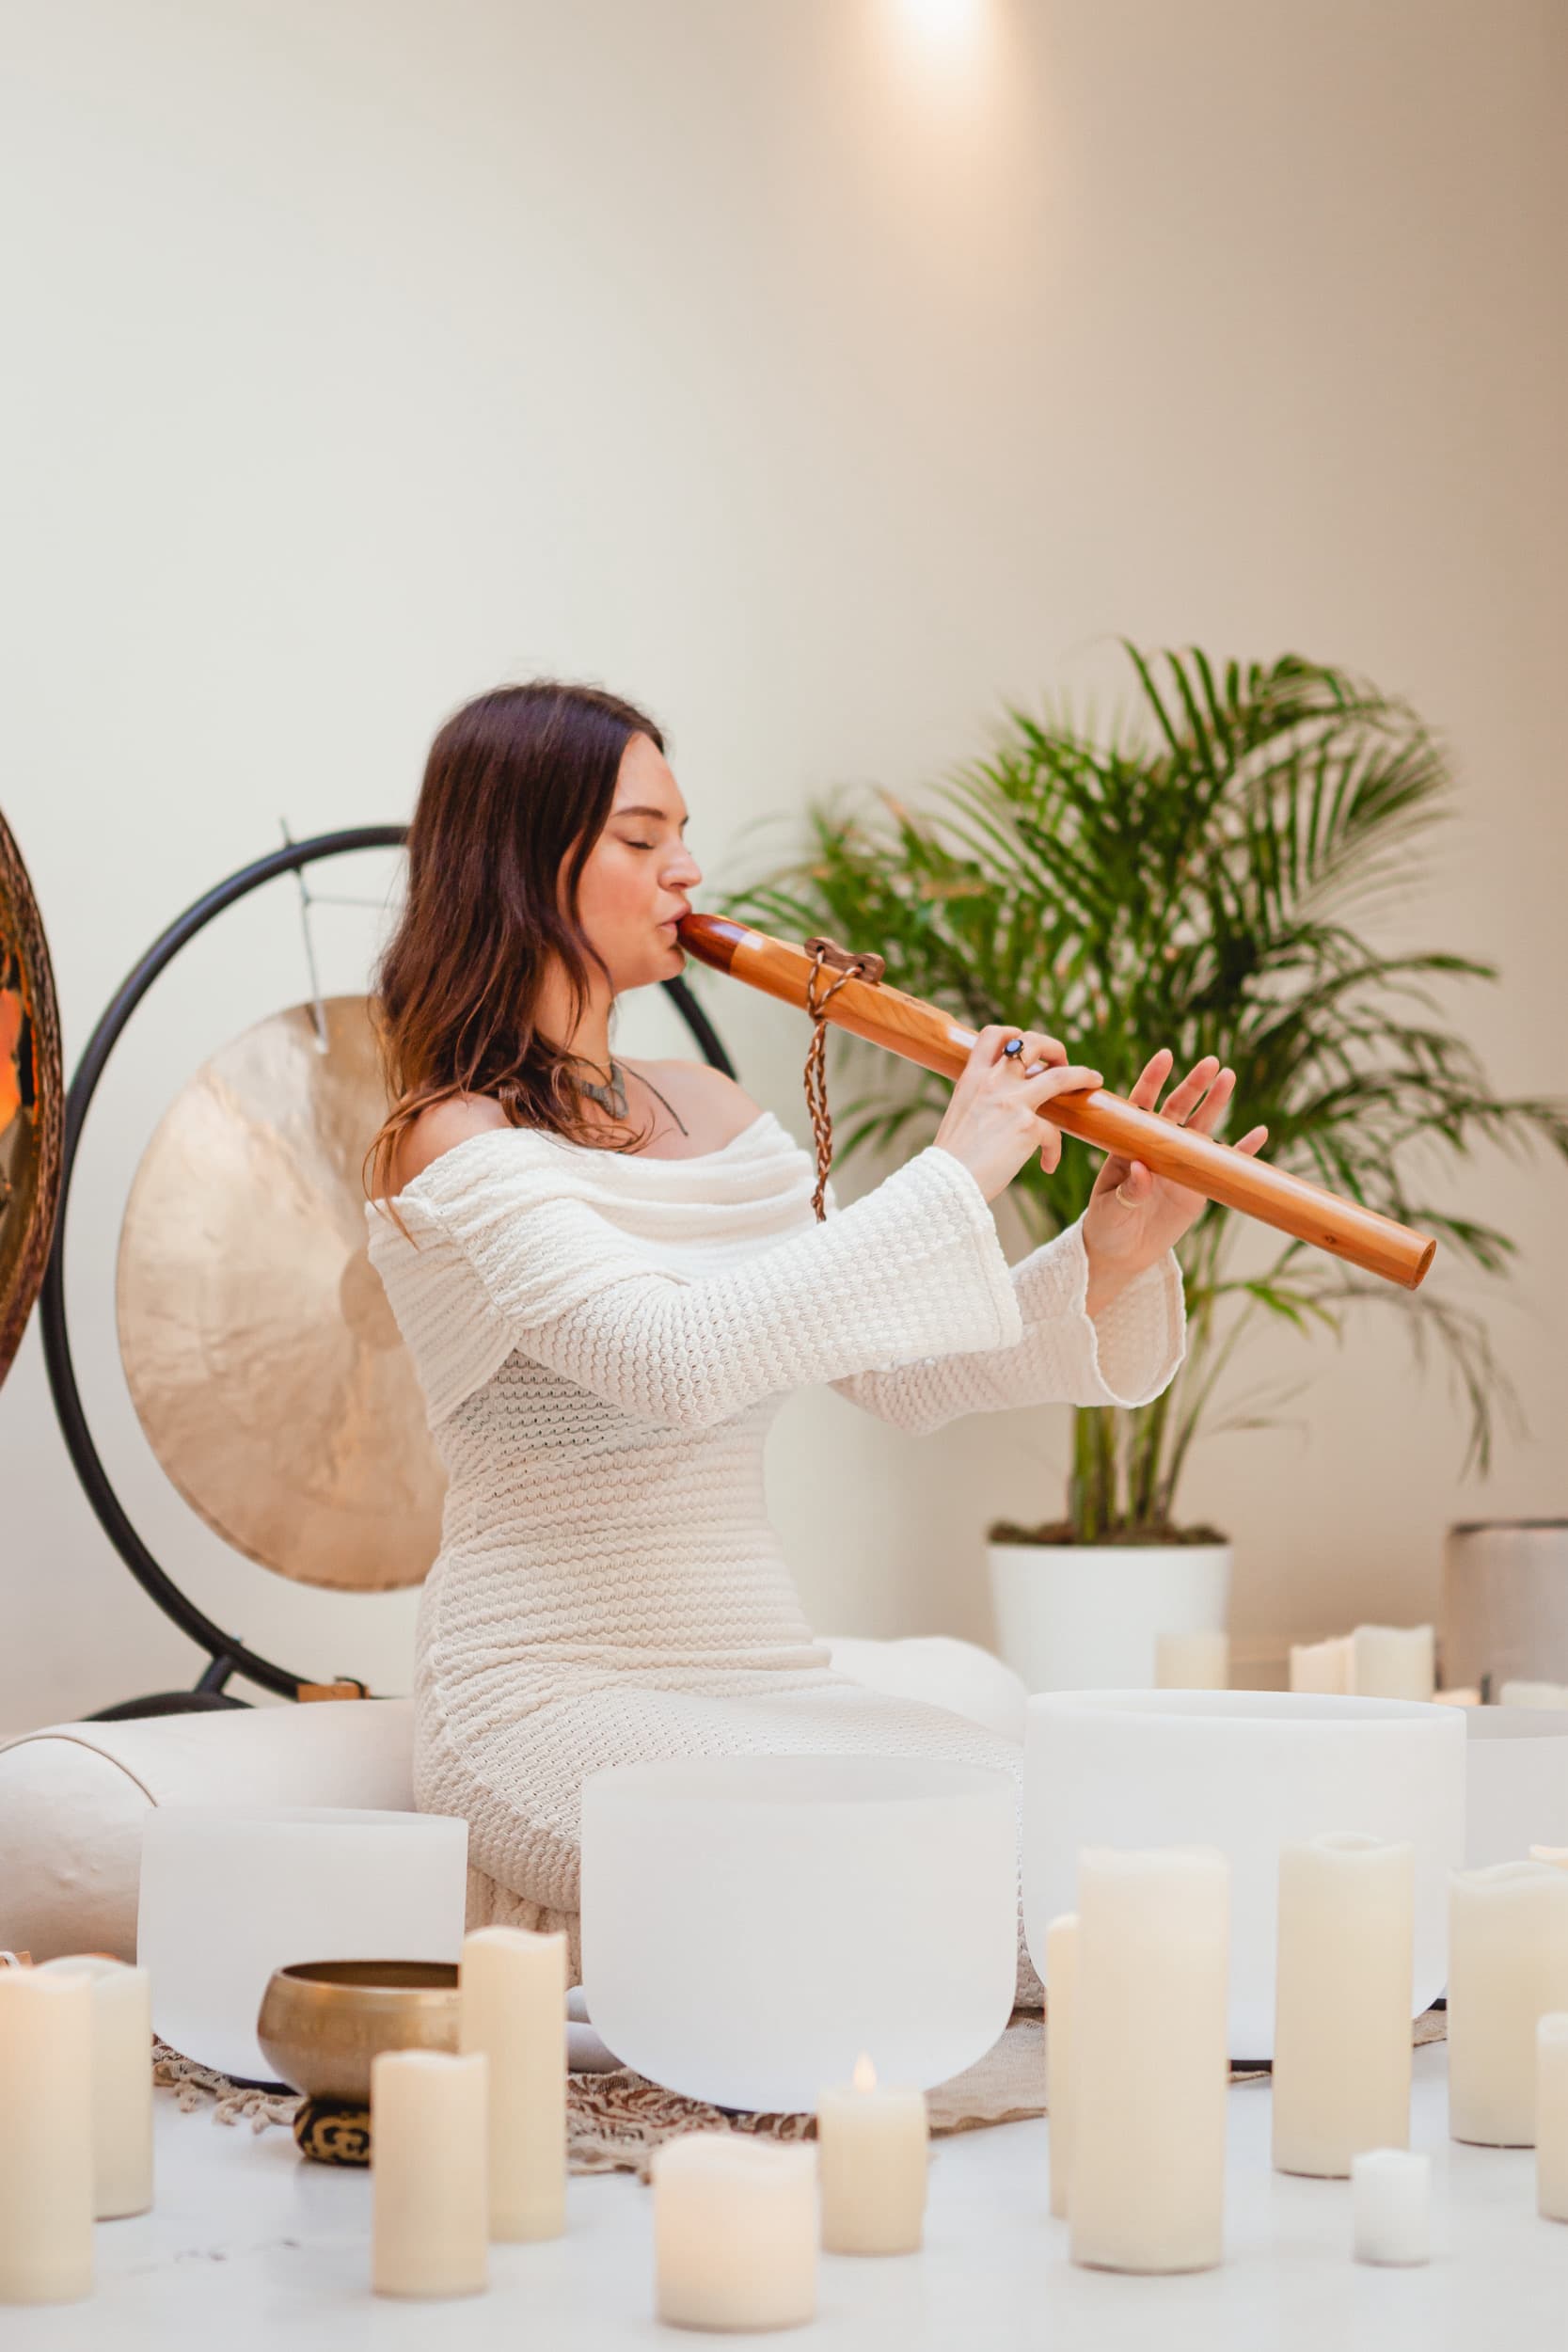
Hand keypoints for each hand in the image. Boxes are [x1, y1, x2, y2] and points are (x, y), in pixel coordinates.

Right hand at [932, 1024, 1103, 1202]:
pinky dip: (1053, 1150)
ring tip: (1094, 1079)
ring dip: (1081, 1075)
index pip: (992, 1034)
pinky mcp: (1027, 1126)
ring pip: (1059, 1076)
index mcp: (972, 1078)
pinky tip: (1047, 1165)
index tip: (1026, 1045)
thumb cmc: (952, 1158)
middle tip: (1061, 1063)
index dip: (1014, 1033)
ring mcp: (1012, 1101)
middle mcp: (993, 1082)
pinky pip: (1054, 1133)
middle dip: (1053, 1047)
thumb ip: (981, 1101)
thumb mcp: (961, 1114)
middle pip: (1031, 1043)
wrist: (947, 1182)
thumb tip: (1003, 1106)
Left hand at [1080, 1050, 1267, 1311]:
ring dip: (1215, 1103)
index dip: (1153, 1080)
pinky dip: (1242, 1150)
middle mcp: (1156, 1146)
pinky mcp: (1199, 1184)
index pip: (1140, 1105)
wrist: (1123, 1252)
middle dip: (1193, 1085)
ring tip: (1229, 1077)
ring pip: (1201, 1127)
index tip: (1165, 1056)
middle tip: (1210, 1063)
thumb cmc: (1107, 1225)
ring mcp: (1179, 1162)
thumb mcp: (1109, 1210)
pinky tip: (1259, 1133)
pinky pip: (1224, 1163)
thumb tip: (1143, 1170)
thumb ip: (1127, 1191)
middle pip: (1177, 1108)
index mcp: (1128, 1144)